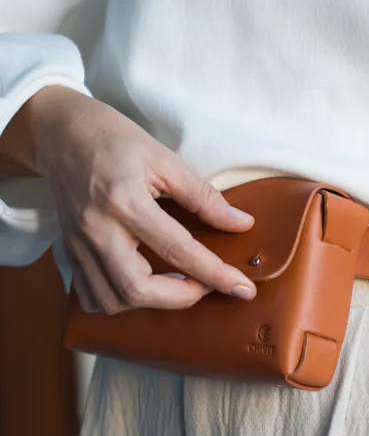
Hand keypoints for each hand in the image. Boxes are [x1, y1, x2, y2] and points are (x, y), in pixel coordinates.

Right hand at [23, 86, 256, 313]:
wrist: (60, 132)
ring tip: (176, 286)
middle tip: (205, 286)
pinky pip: (91, 296)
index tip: (243, 289)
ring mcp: (77, 244)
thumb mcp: (164, 159)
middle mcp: (97, 229)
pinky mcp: (68, 252)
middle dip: (181, 298)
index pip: (178, 250)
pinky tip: (142, 287)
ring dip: (152, 303)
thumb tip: (241, 224)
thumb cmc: (114, 140)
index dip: (216, 275)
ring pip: (112, 300)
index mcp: (124, 201)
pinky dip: (121, 302)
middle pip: (137, 289)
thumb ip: (203, 196)